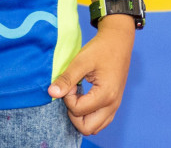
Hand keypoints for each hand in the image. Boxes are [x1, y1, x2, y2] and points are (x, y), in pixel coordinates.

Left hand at [47, 18, 133, 135]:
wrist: (118, 42)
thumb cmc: (101, 49)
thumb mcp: (81, 61)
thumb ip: (67, 78)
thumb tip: (52, 93)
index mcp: (106, 95)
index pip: (78, 110)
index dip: (68, 97)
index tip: (70, 82)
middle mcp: (112, 105)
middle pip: (87, 128)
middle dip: (73, 114)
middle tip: (71, 93)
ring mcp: (115, 106)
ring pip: (94, 128)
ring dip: (81, 116)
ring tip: (77, 95)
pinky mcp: (113, 104)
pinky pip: (100, 121)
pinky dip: (89, 115)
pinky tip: (84, 97)